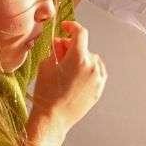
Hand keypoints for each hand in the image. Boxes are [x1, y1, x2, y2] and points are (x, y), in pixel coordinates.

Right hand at [30, 19, 105, 133]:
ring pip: (91, 59)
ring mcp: (98, 78)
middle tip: (59, 53)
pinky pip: (96, 72)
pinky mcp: (99, 89)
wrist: (53, 119)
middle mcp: (92, 66)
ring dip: (81, 59)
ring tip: (67, 69)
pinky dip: (88, 70)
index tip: (66, 27)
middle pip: (84, 47)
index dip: (72, 26)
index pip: (80, 33)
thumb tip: (61, 42)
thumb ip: (56, 50)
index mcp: (78, 58)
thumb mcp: (46, 66)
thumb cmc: (46, 94)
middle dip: (71, 47)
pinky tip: (75, 77)